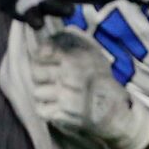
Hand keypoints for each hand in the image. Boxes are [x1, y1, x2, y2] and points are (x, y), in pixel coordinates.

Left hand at [25, 23, 148, 148]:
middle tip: (49, 78)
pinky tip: (56, 105)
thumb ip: (76, 41)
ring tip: (55, 93)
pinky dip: (45, 108)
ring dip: (44, 92)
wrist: (112, 110)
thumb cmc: (102, 81)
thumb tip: (59, 33)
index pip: (43, 51)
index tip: (45, 58)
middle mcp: (68, 76)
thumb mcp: (94, 54)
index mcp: (76, 58)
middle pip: (36, 71)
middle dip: (40, 74)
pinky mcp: (61, 115)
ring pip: (36, 90)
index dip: (41, 55)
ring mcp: (64, 96)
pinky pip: (40, 108)